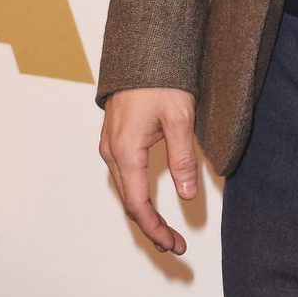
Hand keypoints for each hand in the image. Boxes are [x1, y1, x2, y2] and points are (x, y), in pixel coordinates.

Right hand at [99, 87, 197, 254]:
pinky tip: (149, 200)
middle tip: (174, 245)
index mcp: (125, 151)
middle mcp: (111, 152)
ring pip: (125, 190)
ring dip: (143, 212)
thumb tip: (188, 195)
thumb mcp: (179, 118)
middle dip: (151, 226)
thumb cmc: (161, 80)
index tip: (174, 245)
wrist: (143, 51)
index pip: (138, 204)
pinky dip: (137, 194)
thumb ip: (182, 158)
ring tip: (165, 229)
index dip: (156, 229)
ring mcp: (110, 145)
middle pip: (129, 202)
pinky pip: (123, 175)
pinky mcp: (114, 138)